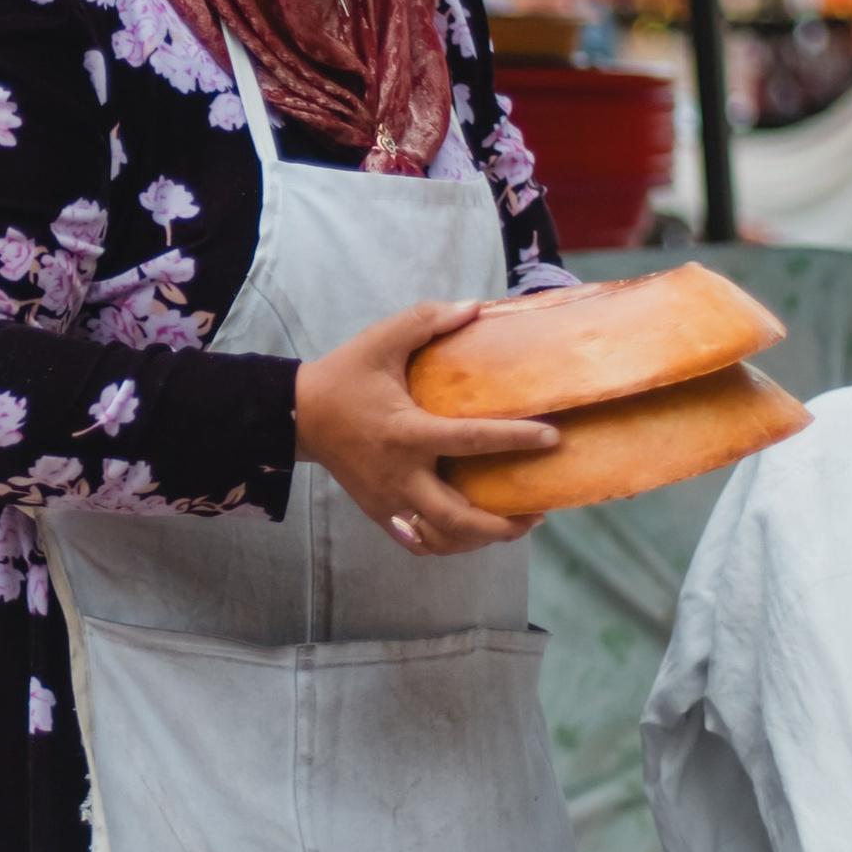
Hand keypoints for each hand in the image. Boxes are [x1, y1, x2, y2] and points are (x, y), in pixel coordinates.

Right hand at [291, 299, 557, 555]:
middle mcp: (400, 475)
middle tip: (537, 511)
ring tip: (511, 523)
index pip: (470, 440)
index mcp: (406, 433)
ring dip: (480, 538)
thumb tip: (474, 308)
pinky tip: (469, 531)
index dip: (515, 439)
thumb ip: (426, 320)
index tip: (552, 438)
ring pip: (441, 538)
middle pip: (458, 518)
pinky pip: (419, 541)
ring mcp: (388, 500)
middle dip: (503, 524)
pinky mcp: (379, 512)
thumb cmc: (344, 376)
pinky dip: (448, 543)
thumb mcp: (380, 340)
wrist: (299, 416)